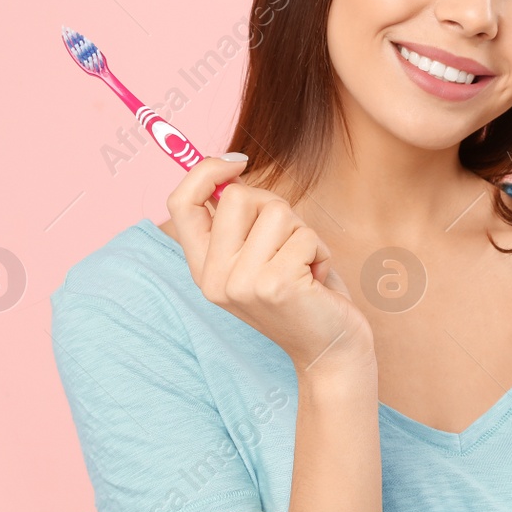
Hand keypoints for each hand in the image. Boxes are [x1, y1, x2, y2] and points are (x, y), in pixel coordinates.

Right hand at [167, 155, 374, 378]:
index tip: (237, 162)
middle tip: (291, 240)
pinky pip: (304, 236)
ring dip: (303, 233)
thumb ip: (242, 221)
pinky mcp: (274, 285)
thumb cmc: (303, 292)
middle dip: (275, 207)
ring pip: (276, 212)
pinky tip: (316, 281)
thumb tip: (230, 168)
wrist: (330, 349)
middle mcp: (213, 278)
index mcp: (204, 268)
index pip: (180, 204)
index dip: (205, 172)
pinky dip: (320, 251)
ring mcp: (241, 283)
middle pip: (237, 197)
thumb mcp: (262, 255)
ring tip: (305, 266)